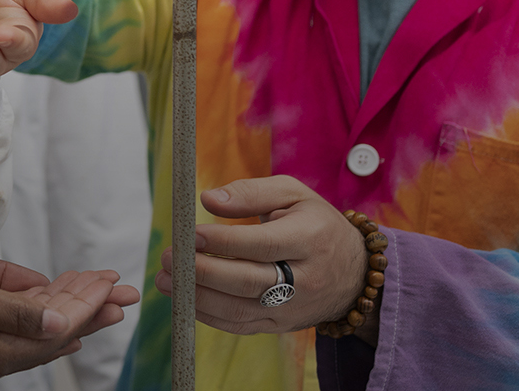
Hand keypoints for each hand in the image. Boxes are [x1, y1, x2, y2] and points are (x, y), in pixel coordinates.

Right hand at [0, 258, 137, 386]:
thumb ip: (12, 310)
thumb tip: (58, 323)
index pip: (54, 327)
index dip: (86, 302)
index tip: (111, 281)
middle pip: (49, 334)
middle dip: (86, 308)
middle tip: (118, 289)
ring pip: (30, 335)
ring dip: (62, 310)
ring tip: (94, 296)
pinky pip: (8, 335)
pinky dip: (33, 317)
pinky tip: (47, 312)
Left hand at [153, 175, 372, 339]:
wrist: (353, 273)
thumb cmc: (315, 224)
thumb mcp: (293, 194)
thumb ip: (251, 192)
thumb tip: (209, 199)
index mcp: (310, 239)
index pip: (261, 244)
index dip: (222, 241)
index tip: (189, 234)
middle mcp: (305, 278)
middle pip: (248, 281)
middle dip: (202, 271)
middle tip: (166, 258)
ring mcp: (293, 307)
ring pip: (240, 309)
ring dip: (196, 297)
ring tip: (165, 280)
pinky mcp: (281, 325)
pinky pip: (241, 326)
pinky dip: (208, 316)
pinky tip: (184, 299)